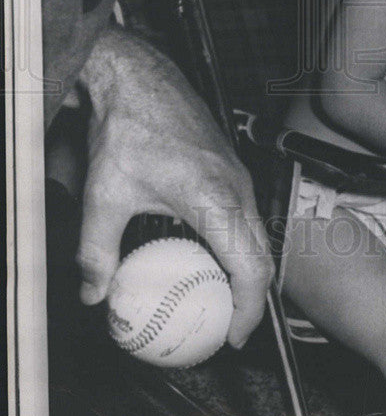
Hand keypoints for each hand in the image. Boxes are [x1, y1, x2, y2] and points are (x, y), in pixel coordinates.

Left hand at [76, 28, 272, 347]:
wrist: (141, 78)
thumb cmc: (129, 128)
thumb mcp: (104, 197)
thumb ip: (96, 252)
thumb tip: (92, 295)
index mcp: (216, 200)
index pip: (250, 267)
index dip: (248, 309)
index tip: (234, 337)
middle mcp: (237, 187)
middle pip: (264, 254)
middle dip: (253, 297)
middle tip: (229, 327)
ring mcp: (238, 174)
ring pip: (258, 233)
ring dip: (248, 269)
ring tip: (221, 298)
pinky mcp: (231, 166)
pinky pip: (247, 213)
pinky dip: (240, 243)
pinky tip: (210, 254)